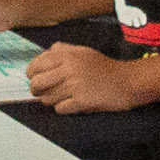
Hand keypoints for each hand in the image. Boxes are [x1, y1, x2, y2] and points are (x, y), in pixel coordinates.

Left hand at [27, 43, 145, 113]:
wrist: (127, 81)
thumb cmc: (105, 67)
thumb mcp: (84, 51)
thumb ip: (64, 50)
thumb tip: (47, 52)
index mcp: (68, 55)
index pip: (37, 65)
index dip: (32, 74)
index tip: (35, 78)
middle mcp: (69, 68)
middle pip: (37, 83)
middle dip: (37, 90)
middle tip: (42, 92)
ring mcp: (75, 85)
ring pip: (46, 98)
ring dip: (51, 100)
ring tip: (61, 98)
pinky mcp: (82, 101)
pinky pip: (60, 109)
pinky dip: (63, 108)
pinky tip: (72, 104)